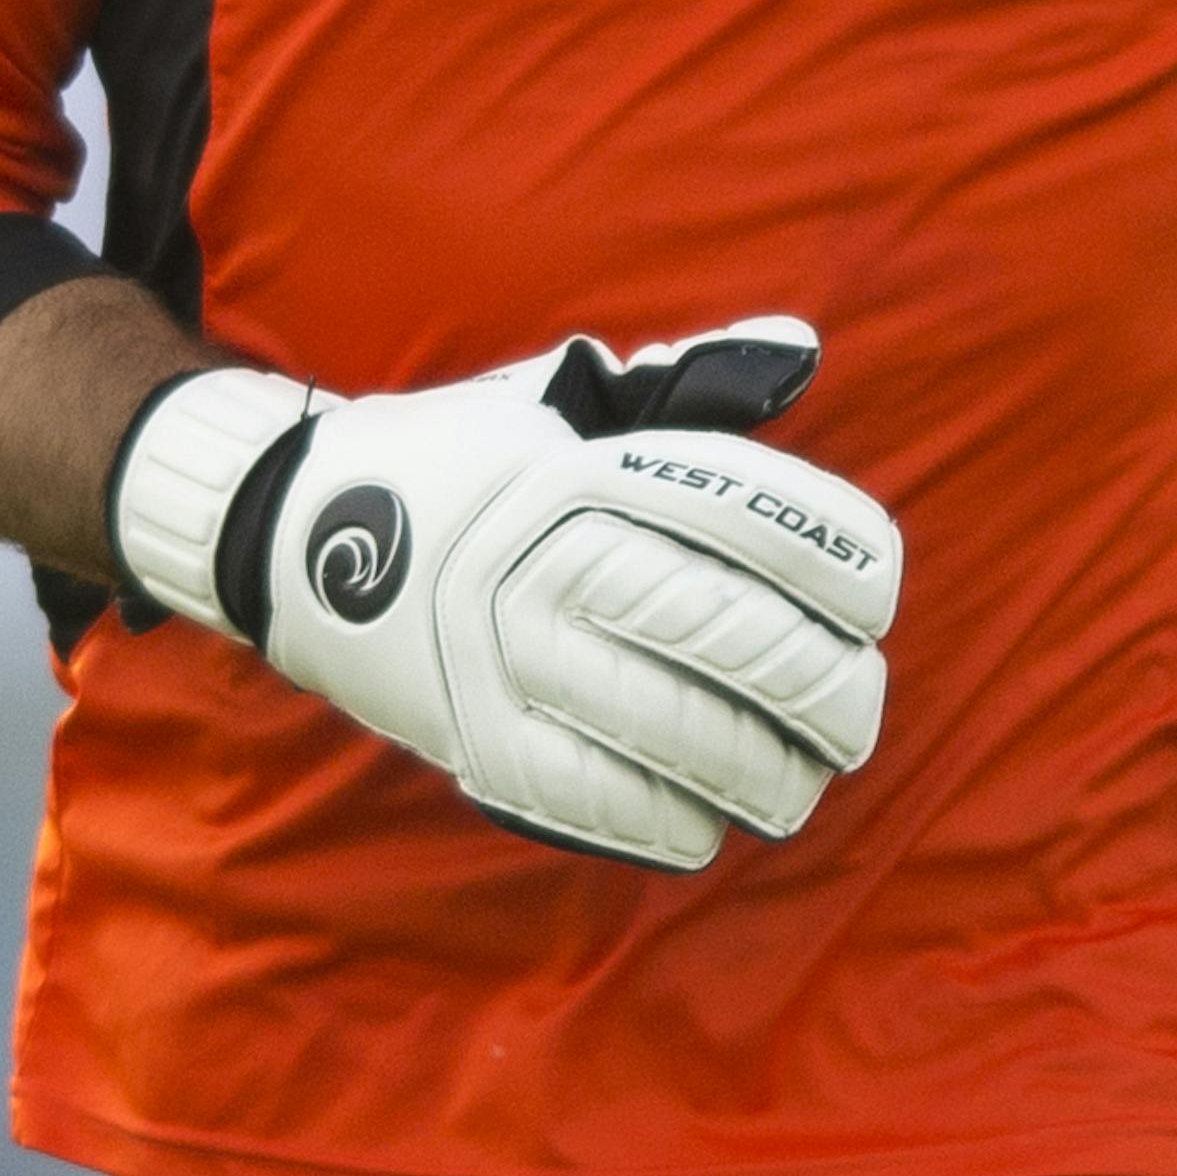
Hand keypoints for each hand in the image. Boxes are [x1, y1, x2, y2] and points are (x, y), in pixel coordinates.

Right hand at [110, 316, 899, 870]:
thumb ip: (690, 385)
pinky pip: (591, 800)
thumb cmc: (472, 461)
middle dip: (818, 682)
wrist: (298, 529)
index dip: (832, 557)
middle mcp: (542, 559)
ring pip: (671, 728)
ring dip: (763, 768)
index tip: (878, 595)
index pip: (740, 513)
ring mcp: (500, 656)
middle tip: (858, 708)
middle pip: (721, 630)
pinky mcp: (468, 739)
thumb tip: (801, 354)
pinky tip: (711, 821)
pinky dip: (668, 820)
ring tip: (804, 777)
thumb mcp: (570, 401)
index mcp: (580, 468)